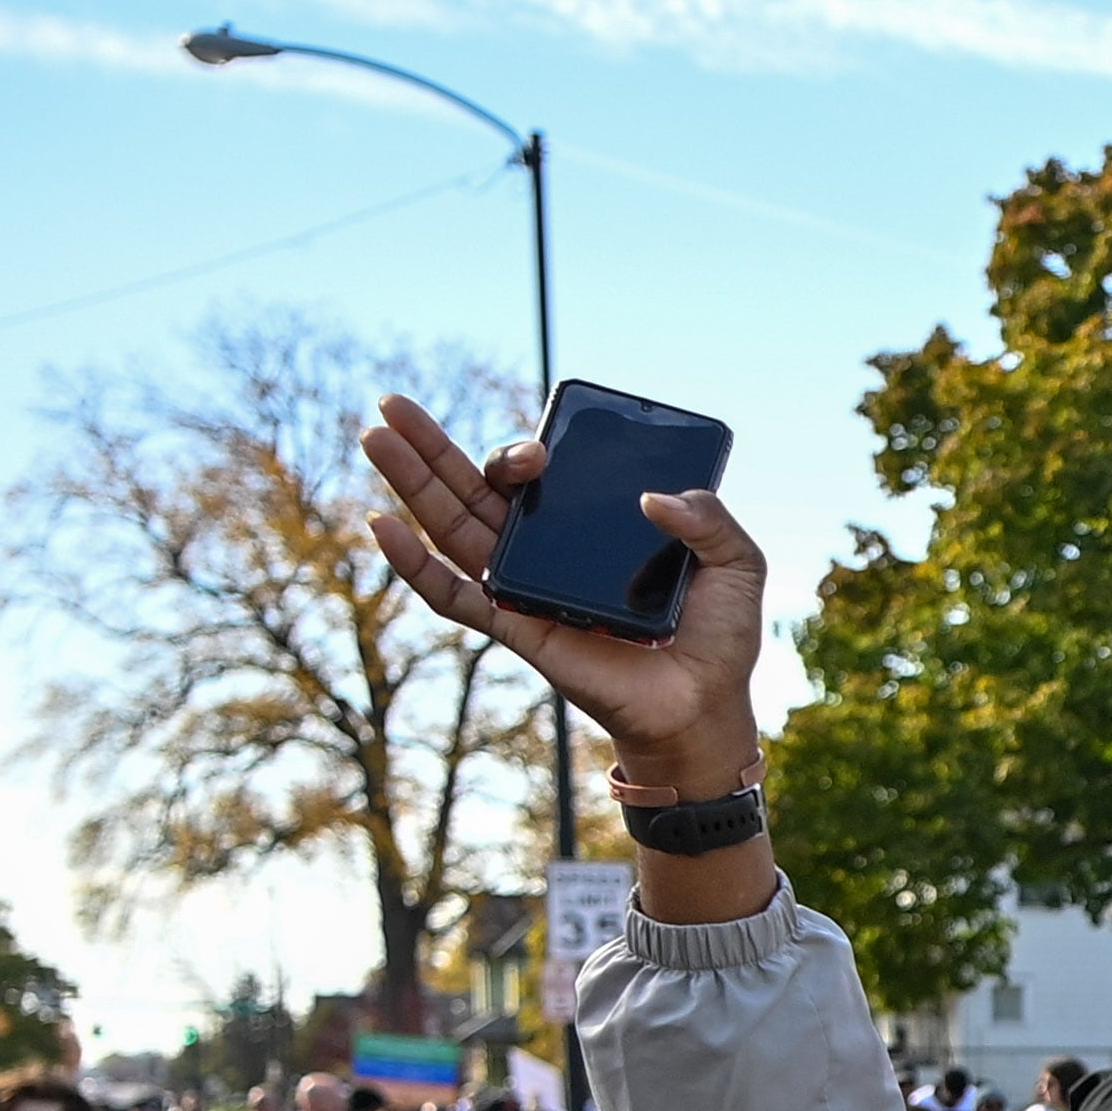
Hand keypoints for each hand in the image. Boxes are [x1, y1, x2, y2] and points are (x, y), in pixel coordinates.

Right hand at [361, 397, 765, 795]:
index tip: (542, 450)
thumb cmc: (718, 637)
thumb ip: (713, 521)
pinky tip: (381, 526)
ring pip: (453, 527)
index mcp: (588, 523)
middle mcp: (547, 548)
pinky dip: (414, 565)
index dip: (524, 452)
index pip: (537, 475)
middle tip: (391, 403)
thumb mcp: (738, 566)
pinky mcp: (517, 628)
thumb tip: (657, 498)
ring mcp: (526, 587)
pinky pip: (455, 595)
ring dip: (410, 483)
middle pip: (476, 488)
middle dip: (431, 446)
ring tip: (373, 436)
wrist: (706, 707)